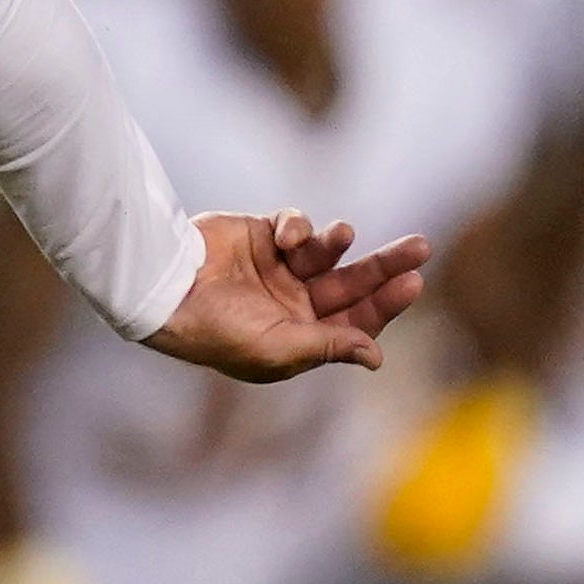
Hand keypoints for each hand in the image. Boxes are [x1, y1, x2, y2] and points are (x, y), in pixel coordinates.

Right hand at [148, 212, 429, 383]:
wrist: (164, 289)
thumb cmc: (217, 332)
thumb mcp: (279, 349)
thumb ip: (329, 347)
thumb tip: (376, 357)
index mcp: (299, 336)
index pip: (355, 321)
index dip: (386, 303)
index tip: (413, 283)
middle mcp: (292, 303)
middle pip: (352, 284)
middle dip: (385, 266)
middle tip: (420, 247)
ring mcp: (276, 269)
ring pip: (329, 252)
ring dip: (339, 241)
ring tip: (342, 233)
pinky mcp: (259, 236)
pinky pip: (295, 226)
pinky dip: (298, 227)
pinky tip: (285, 236)